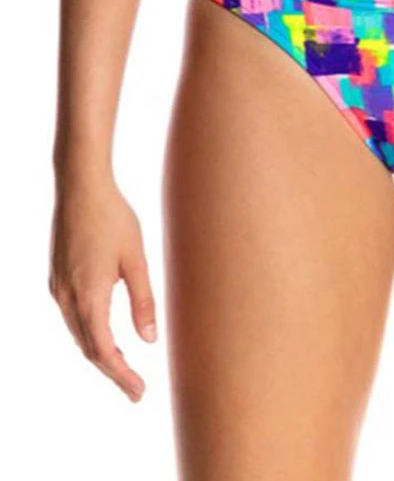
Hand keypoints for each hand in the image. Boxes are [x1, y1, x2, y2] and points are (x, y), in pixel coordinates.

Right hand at [49, 173, 156, 401]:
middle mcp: (67, 297)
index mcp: (89, 295)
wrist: (80, 188)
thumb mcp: (136, 259)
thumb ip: (143, 300)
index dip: (121, 375)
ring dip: (100, 353)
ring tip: (125, 367)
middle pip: (89, 348)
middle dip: (113, 371)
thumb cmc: (114, 218)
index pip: (104, 350)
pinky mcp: (56, 278)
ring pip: (78, 334)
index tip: (139, 393)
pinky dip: (89, 333)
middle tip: (137, 389)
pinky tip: (105, 334)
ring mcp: (58, 288)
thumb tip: (150, 340)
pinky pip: (72, 317)